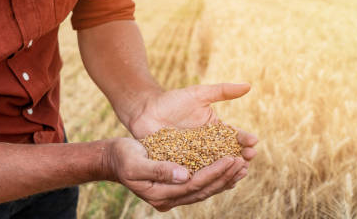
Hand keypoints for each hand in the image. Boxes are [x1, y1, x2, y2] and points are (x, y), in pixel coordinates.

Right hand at [106, 137, 246, 211]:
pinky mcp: (175, 185)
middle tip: (243, 162)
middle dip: (225, 176)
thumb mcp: (136, 163)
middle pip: (203, 190)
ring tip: (242, 166)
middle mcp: (169, 199)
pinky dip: (215, 176)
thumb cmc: (122, 157)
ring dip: (224, 178)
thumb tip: (185, 175)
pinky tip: (227, 169)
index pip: (194, 185)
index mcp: (160, 195)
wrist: (112, 159)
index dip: (215, 172)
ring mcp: (172, 194)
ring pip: (204, 189)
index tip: (231, 159)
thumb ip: (159, 170)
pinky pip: (199, 184)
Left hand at [128, 83, 257, 184]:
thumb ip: (222, 91)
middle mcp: (209, 147)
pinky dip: (205, 180)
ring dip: (227, 171)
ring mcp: (196, 158)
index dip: (244, 139)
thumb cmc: (173, 100)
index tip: (253, 141)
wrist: (146, 111)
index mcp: (216, 131)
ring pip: (215, 168)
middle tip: (249, 159)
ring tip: (238, 172)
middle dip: (240, 157)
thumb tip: (248, 85)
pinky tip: (213, 183)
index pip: (234, 136)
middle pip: (229, 155)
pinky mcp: (181, 167)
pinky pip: (195, 175)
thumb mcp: (199, 94)